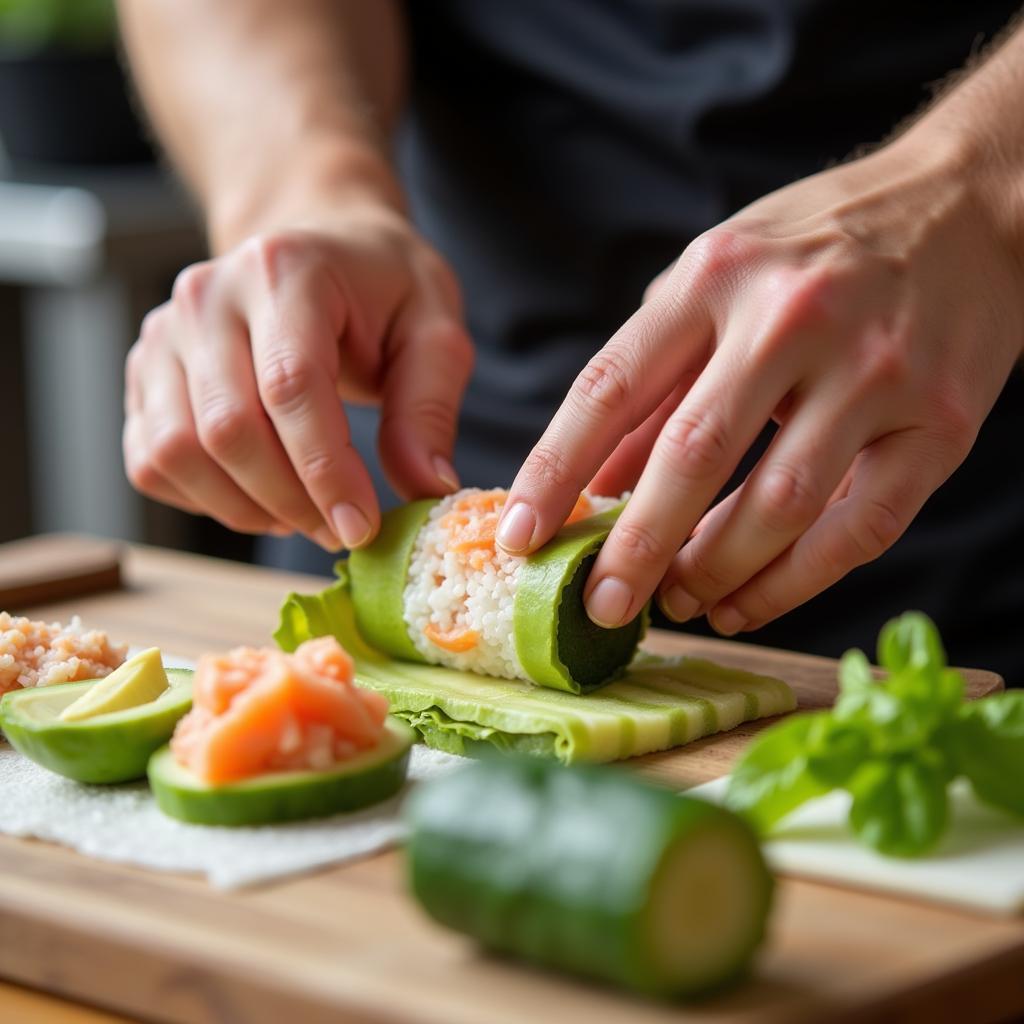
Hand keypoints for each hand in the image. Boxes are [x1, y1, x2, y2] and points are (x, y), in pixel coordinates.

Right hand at [124, 205, 471, 547]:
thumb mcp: (435, 332)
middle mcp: (207, 296)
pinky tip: (260, 497)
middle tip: (343, 528)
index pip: (290, 386)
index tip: (362, 527)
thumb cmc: (383, 292)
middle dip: (292, 500)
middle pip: (228, 428)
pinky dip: (205, 500)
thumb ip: (428, 409)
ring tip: (304, 513)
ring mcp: (164, 334)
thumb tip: (427, 489)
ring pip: (179, 452)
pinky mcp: (144, 373)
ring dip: (246, 508)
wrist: (323, 253)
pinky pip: (150, 462)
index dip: (325, 470)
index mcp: (284, 270)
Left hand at [497, 134, 1023, 634]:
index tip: (520, 536)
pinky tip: (747, 607)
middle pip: (692, 455)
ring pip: (778, 504)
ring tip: (677, 606)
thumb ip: (655, 377)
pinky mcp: (941, 423)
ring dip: (715, 572)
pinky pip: (859, 529)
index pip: (611, 387)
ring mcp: (873, 373)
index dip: (555, 470)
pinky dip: (794, 584)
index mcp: (716, 277)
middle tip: (598, 607)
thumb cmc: (819, 247)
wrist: (970, 204)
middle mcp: (791, 319)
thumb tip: (598, 483)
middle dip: (635, 546)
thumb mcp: (717, 281)